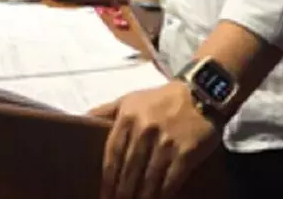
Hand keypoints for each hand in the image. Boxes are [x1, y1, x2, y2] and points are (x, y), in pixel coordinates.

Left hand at [93, 81, 219, 198]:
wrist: (201, 94)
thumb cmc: (161, 99)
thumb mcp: (131, 99)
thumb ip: (106, 110)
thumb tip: (81, 118)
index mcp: (128, 118)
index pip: (113, 155)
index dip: (108, 179)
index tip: (104, 195)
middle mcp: (145, 130)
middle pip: (129, 170)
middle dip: (122, 193)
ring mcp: (166, 142)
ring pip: (148, 179)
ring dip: (141, 198)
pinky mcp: (186, 153)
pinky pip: (171, 180)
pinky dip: (163, 195)